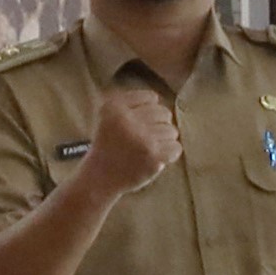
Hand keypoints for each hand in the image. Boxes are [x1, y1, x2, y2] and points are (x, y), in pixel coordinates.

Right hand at [80, 81, 186, 195]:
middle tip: (146, 137)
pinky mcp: (153, 156)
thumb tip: (159, 98)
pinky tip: (156, 157)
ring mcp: (141, 138)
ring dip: (164, 141)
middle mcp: (127, 119)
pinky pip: (176, 147)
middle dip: (159, 125)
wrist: (99, 176)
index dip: (149, 110)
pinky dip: (169, 154)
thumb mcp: (107, 116)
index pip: (150, 97)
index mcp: (114, 107)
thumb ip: (129, 103)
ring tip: (149, 148)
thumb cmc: (108, 144)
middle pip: (164, 113)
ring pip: (172, 131)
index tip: (139, 122)